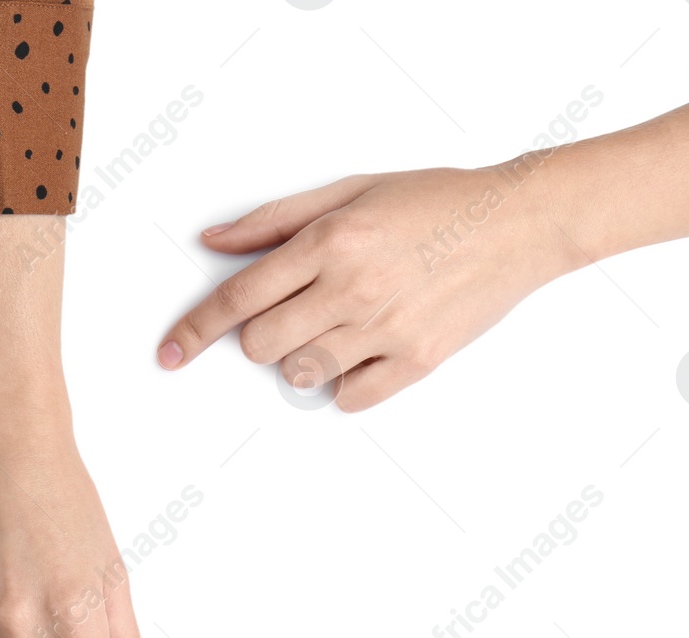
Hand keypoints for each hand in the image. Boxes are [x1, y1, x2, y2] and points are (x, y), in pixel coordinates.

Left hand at [157, 166, 576, 411]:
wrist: (516, 224)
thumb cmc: (438, 201)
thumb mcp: (351, 190)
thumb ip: (277, 220)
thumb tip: (217, 242)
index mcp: (330, 242)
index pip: (239, 298)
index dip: (195, 329)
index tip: (172, 351)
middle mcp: (352, 289)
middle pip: (262, 344)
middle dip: (260, 336)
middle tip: (291, 314)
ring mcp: (386, 329)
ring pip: (302, 374)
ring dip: (301, 359)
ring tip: (333, 329)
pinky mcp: (418, 360)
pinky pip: (352, 397)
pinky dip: (343, 385)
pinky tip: (359, 354)